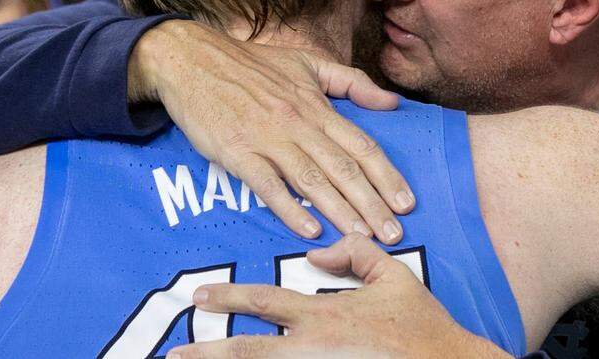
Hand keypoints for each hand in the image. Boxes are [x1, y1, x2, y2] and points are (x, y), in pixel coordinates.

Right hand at [131, 21, 414, 243]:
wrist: (193, 60)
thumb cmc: (251, 64)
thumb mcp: (306, 63)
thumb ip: (351, 82)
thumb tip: (392, 102)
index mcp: (316, 104)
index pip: (361, 144)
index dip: (387, 176)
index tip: (407, 202)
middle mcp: (298, 123)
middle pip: (343, 168)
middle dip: (371, 204)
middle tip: (393, 234)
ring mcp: (267, 138)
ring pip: (311, 179)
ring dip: (340, 211)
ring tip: (362, 238)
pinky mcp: (236, 152)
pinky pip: (267, 184)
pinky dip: (289, 207)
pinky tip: (310, 228)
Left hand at [168, 233, 506, 358]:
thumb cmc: (422, 327)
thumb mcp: (394, 276)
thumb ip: (355, 253)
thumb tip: (316, 250)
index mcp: (323, 315)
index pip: (264, 301)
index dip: (229, 298)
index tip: (200, 298)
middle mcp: (311, 350)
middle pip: (246, 353)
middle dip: (208, 351)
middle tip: (176, 351)